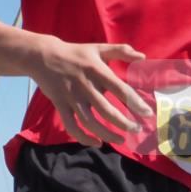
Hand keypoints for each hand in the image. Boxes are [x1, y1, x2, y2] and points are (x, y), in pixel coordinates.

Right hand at [29, 38, 152, 147]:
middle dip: (124, 123)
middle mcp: (85, 86)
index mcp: (97, 71)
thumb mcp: (98, 48)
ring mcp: (71, 97)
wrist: (43, 56)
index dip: (135, 103)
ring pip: (89, 122)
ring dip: (106, 134)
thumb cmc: (75, 53)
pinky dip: (83, 137)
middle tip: (137, 129)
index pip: (120, 89)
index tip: (147, 113)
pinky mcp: (60, 105)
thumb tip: (143, 57)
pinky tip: (96, 142)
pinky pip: (71, 125)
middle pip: (106, 110)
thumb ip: (121, 50)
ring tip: (121, 140)